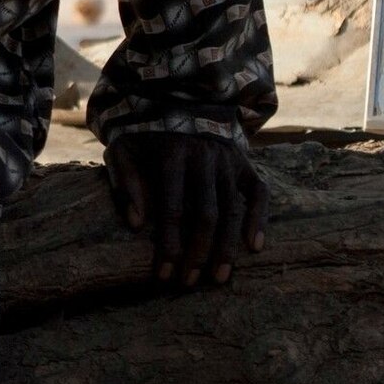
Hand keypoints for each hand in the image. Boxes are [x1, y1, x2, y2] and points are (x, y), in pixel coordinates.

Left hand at [107, 131, 267, 289]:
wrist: (180, 100)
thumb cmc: (145, 135)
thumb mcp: (123, 149)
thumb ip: (126, 182)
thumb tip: (136, 224)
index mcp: (172, 154)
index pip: (172, 208)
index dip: (168, 244)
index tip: (163, 275)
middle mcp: (204, 157)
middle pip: (206, 214)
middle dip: (198, 253)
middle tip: (189, 282)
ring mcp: (228, 161)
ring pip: (232, 209)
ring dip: (226, 247)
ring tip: (219, 277)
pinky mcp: (245, 163)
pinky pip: (258, 193)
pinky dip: (259, 219)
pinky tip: (255, 247)